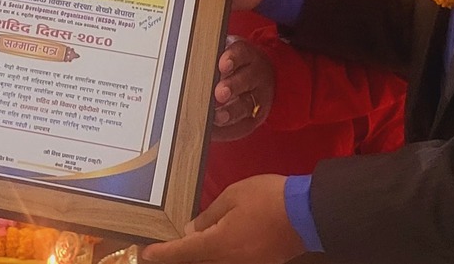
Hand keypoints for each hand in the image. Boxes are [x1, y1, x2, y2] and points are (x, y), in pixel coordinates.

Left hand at [143, 175, 300, 263]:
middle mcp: (229, 261)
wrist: (307, 214)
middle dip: (179, 255)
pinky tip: (215, 245)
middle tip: (163, 248)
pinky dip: (217, 256)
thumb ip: (208, 216)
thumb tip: (191, 229)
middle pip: (196, 262)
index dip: (162, 253)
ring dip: (199, 255)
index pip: (182, 252)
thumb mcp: (232, 196)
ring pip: (213, 263)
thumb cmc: (269, 199)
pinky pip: (230, 262)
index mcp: (218, 244)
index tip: (146, 253)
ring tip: (188, 244)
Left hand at [210, 38, 273, 139]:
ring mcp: (257, 97)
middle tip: (220, 93)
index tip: (223, 65)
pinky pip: (244, 126)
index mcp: (245, 55)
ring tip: (217, 118)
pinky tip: (213, 131)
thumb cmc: (230, 64)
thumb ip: (209, 56)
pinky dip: (228, 130)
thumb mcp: (223, 51)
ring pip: (245, 105)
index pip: (241, 53)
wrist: (258, 75)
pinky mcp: (255, 116)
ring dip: (230, 112)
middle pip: (246, 80)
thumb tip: (182, 63)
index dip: (233, 58)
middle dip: (232, 87)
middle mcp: (254, 75)